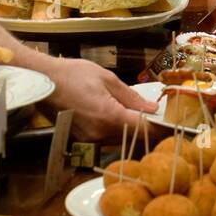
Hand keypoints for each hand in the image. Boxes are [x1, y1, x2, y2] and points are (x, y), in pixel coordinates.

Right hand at [42, 56, 157, 140]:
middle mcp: (100, 134)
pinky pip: (106, 139)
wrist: (42, 80)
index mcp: (109, 117)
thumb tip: (152, 109)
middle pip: (133, 139)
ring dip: (133, 132)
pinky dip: (118, 132)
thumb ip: (132, 98)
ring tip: (144, 118)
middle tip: (162, 119)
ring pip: (120, 141)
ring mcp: (90, 140)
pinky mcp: (82, 140)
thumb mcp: (107, 79)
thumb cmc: (73, 74)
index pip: (144, 130)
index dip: (161, 129)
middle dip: (149, 131)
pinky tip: (122, 119)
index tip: (174, 125)